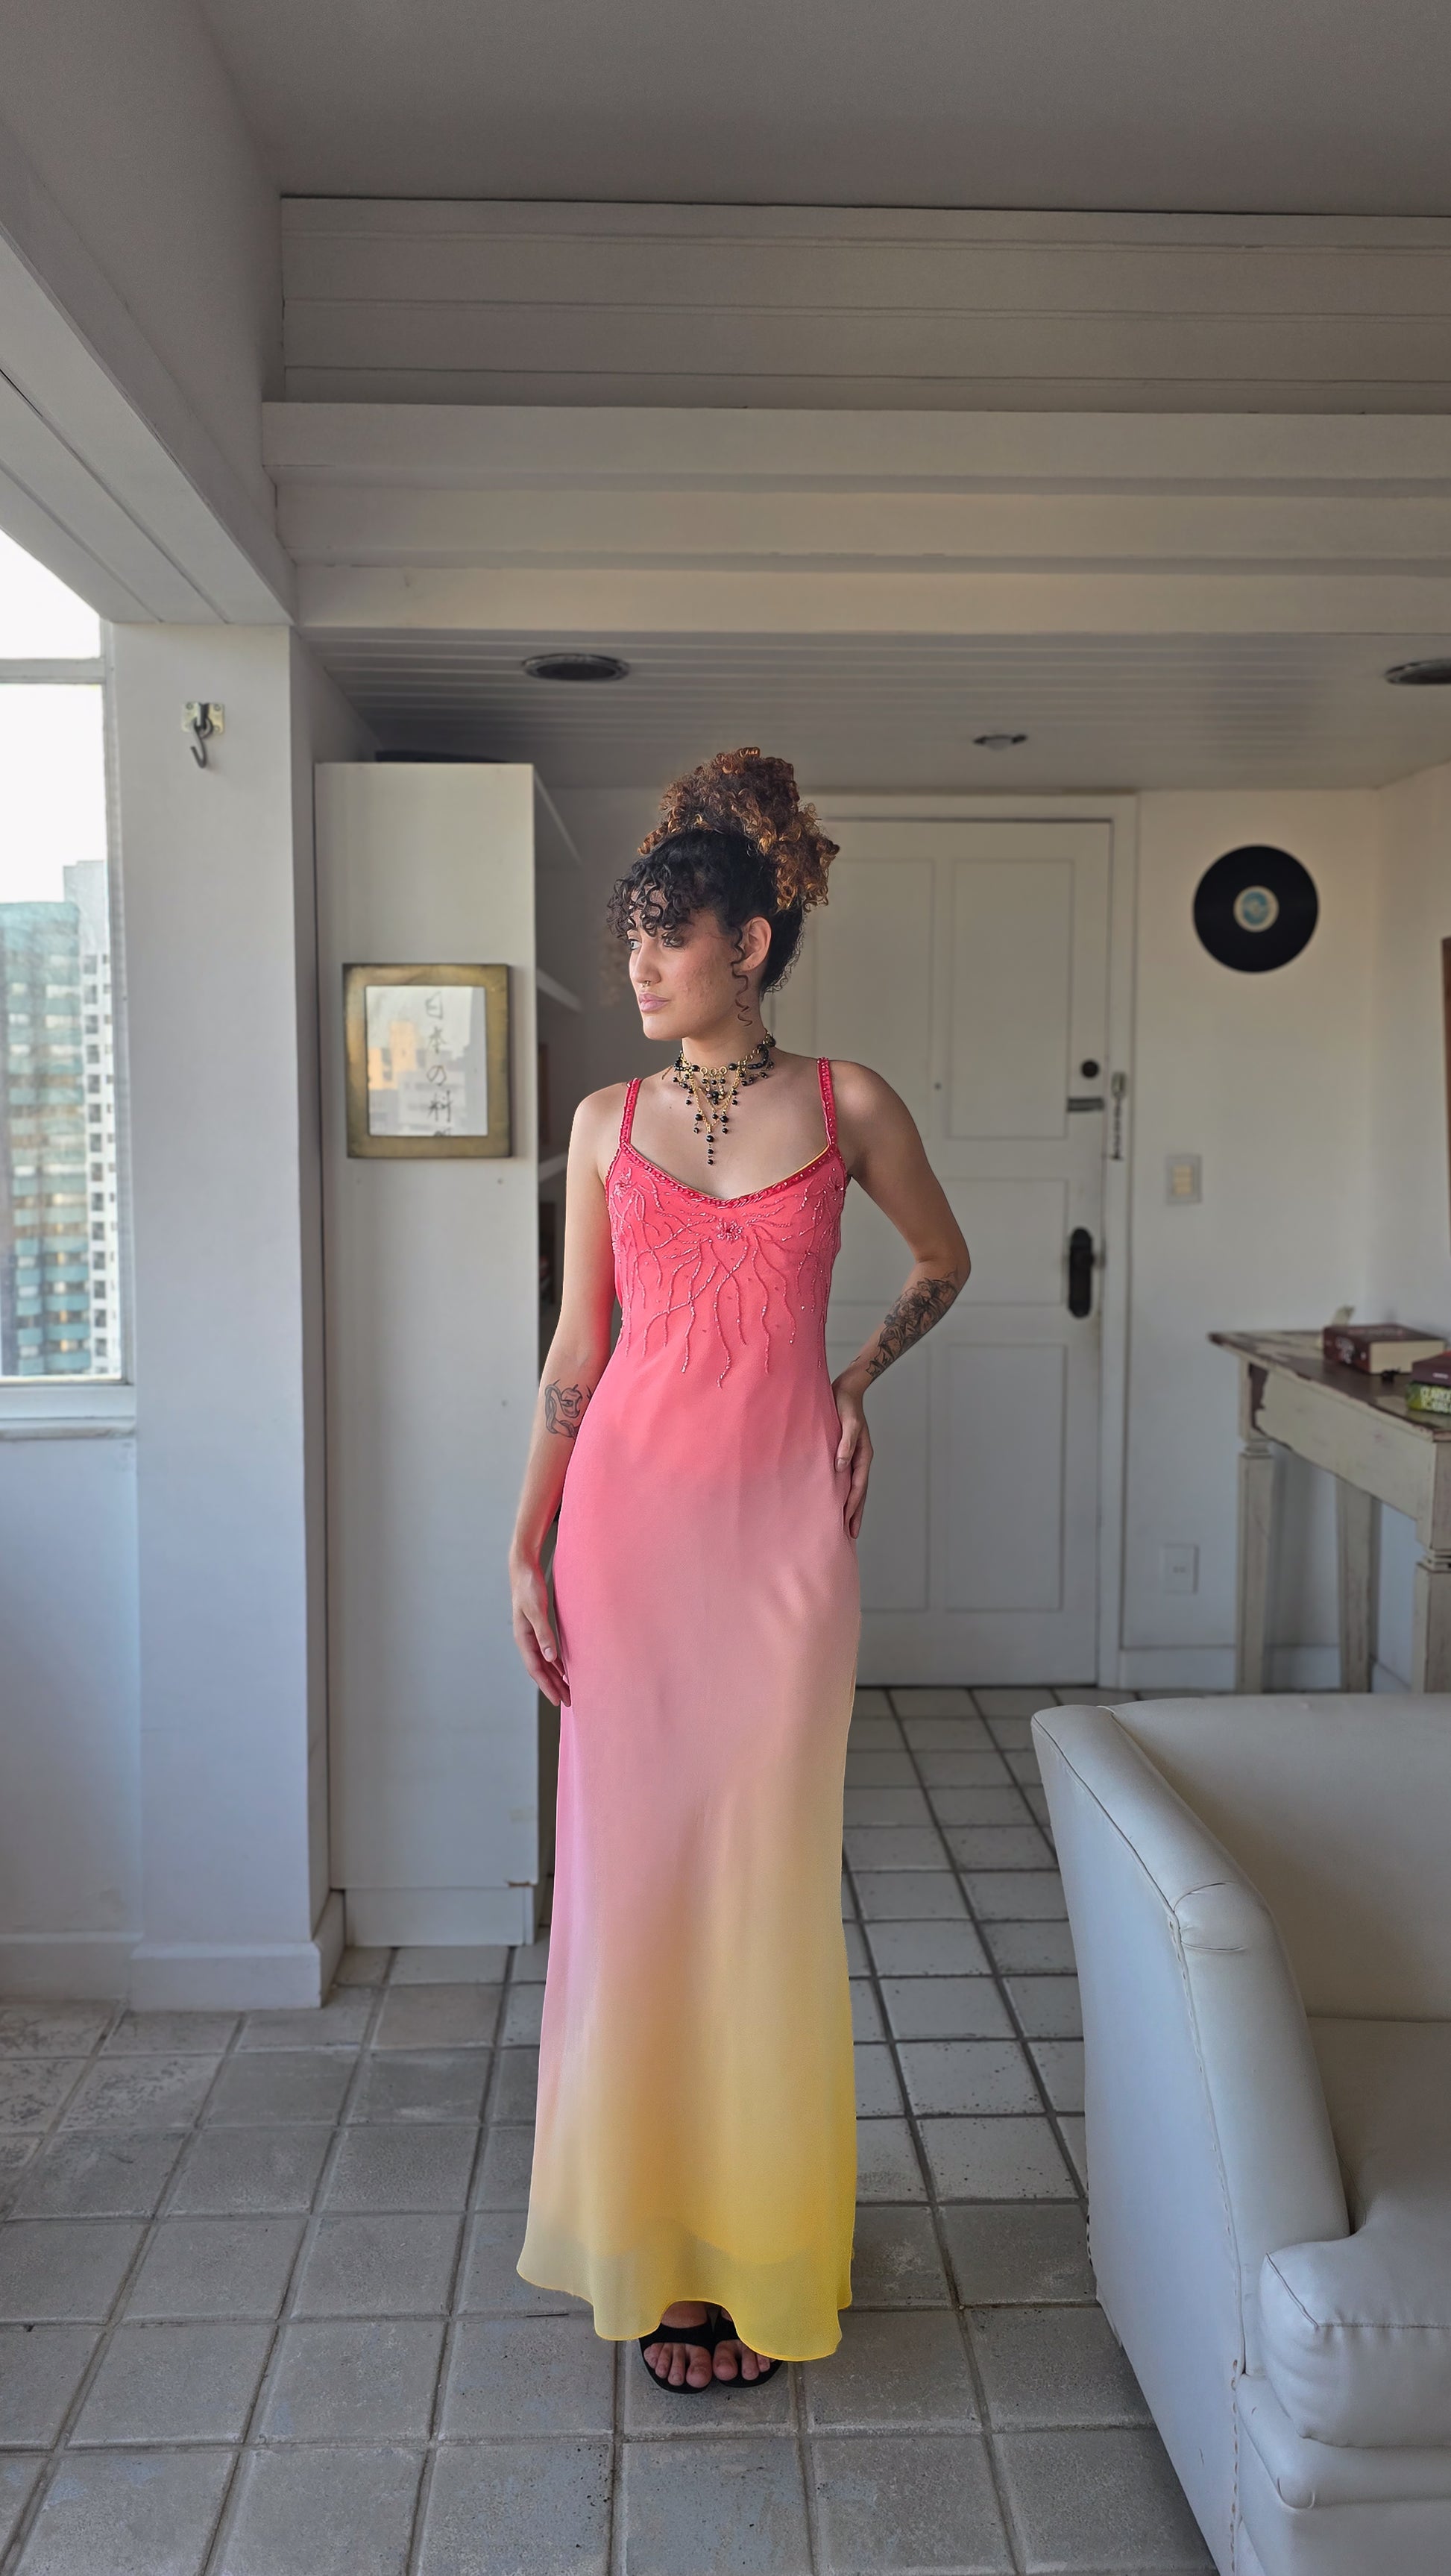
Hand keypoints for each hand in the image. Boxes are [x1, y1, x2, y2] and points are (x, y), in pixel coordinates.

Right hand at [510, 1555, 570, 1705]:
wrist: (523, 1569)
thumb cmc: (528, 1587)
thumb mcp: (536, 1609)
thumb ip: (543, 1633)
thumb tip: (550, 1658)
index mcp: (523, 1638)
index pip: (536, 1669)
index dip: (547, 1686)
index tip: (557, 1700)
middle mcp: (526, 1639)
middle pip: (540, 1669)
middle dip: (553, 1686)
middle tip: (567, 1702)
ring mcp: (531, 1635)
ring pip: (544, 1662)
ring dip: (555, 1677)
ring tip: (567, 1691)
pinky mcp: (538, 1628)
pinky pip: (547, 1652)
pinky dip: (555, 1663)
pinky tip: (563, 1669)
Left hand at [830, 1375, 872, 1539]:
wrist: (846, 1389)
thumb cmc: (845, 1405)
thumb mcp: (848, 1424)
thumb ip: (845, 1445)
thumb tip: (840, 1468)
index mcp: (863, 1455)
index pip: (858, 1487)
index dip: (853, 1506)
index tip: (847, 1523)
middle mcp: (860, 1459)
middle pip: (860, 1492)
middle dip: (856, 1514)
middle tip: (851, 1535)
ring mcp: (854, 1457)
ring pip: (854, 1488)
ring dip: (852, 1507)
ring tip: (847, 1525)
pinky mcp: (845, 1453)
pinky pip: (846, 1478)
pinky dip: (844, 1492)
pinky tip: (838, 1499)